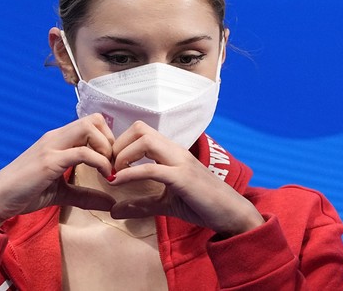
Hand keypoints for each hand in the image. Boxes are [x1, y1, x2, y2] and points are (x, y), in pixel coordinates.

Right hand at [0, 114, 115, 230]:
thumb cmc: (24, 193)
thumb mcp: (61, 194)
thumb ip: (84, 196)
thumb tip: (110, 203)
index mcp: (58, 140)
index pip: (91, 123)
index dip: (108, 140)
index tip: (112, 164)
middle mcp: (55, 137)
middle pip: (94, 119)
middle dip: (111, 140)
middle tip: (113, 164)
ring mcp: (52, 147)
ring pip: (90, 128)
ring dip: (106, 148)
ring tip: (108, 170)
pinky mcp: (49, 162)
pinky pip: (84, 153)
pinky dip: (100, 163)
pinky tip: (104, 177)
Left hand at [108, 121, 263, 235]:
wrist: (232, 214)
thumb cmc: (202, 204)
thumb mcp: (165, 203)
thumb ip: (141, 204)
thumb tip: (113, 211)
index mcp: (172, 152)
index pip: (141, 131)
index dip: (121, 143)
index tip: (111, 164)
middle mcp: (176, 151)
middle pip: (140, 129)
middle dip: (118, 145)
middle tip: (110, 167)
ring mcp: (181, 162)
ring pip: (145, 141)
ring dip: (123, 155)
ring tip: (115, 174)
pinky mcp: (183, 178)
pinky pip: (152, 169)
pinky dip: (130, 173)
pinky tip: (118, 182)